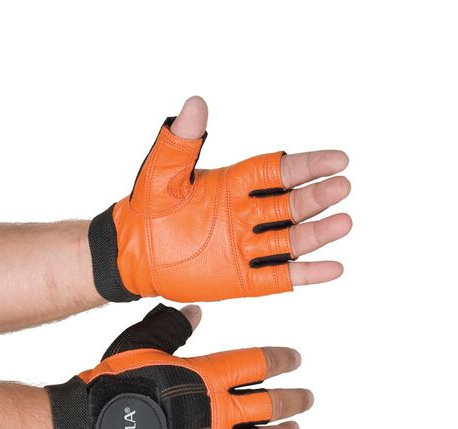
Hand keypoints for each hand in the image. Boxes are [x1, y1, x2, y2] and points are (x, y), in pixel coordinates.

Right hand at [47, 304, 312, 428]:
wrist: (94, 428)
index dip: (281, 360)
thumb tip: (196, 312)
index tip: (296, 359)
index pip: (258, 363)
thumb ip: (173, 326)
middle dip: (294, 400)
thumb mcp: (143, 343)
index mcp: (208, 374)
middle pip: (270, 404)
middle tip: (308, 398)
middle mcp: (219, 410)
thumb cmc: (117, 381)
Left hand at [88, 96, 351, 301]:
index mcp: (234, 186)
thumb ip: (180, 144)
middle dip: (316, 197)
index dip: (307, 165)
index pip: (278, 171)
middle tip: (340, 188)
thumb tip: (194, 103)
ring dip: (317, 233)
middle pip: (290, 205)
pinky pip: (278, 277)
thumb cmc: (147, 210)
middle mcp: (247, 215)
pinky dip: (305, 274)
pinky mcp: (243, 278)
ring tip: (343, 222)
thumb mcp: (161, 175)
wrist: (132, 254)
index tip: (338, 159)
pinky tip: (333, 268)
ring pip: (290, 240)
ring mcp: (247, 247)